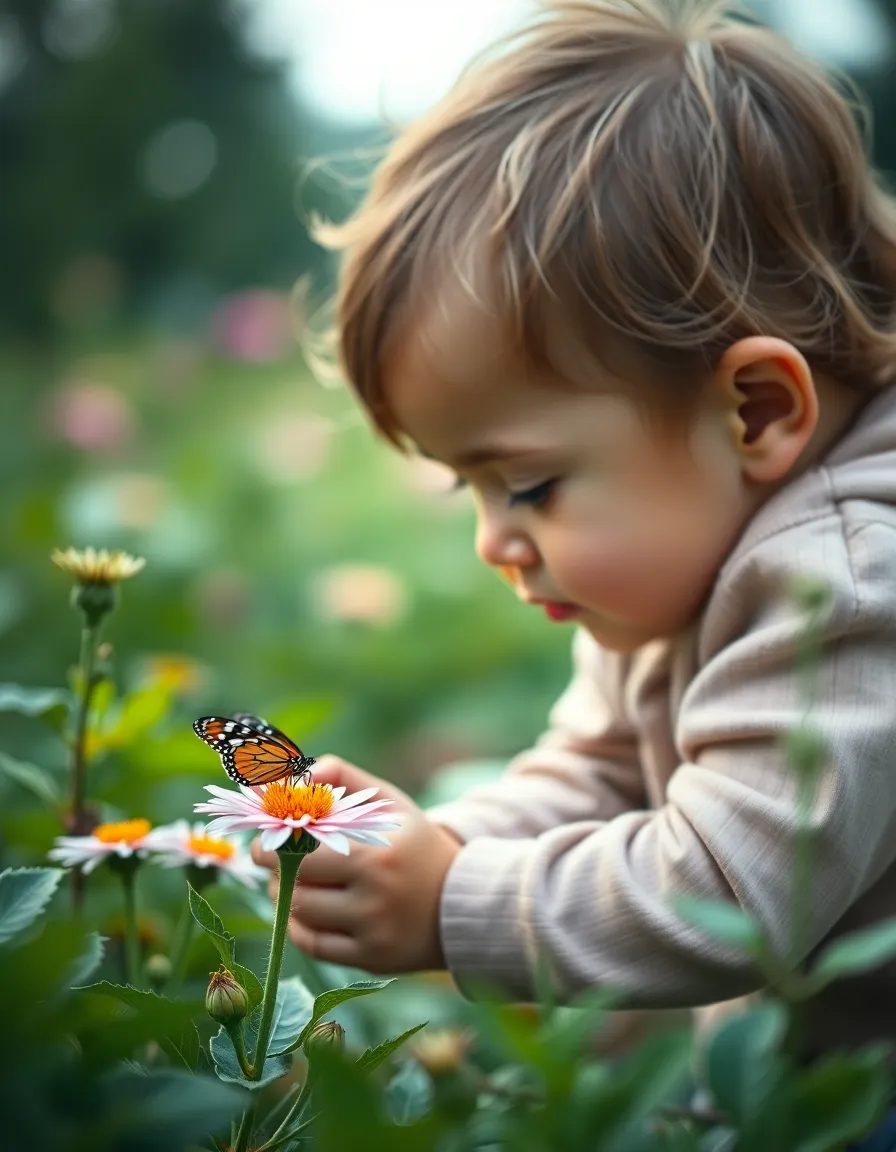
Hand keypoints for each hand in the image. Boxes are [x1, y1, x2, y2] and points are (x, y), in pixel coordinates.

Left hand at [250, 756, 461, 973]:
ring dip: (283, 896)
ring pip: (301, 915)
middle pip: (297, 884)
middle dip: (274, 869)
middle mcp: (376, 895)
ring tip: (288, 881)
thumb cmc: (414, 844)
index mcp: (379, 852)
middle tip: (270, 860)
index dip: (274, 843)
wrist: (461, 900)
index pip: (304, 849)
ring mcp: (374, 931)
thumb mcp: (389, 802)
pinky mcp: (371, 959)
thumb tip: (295, 777)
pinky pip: (313, 946)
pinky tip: (302, 910)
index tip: (264, 839)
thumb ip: (343, 776)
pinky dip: (298, 927)